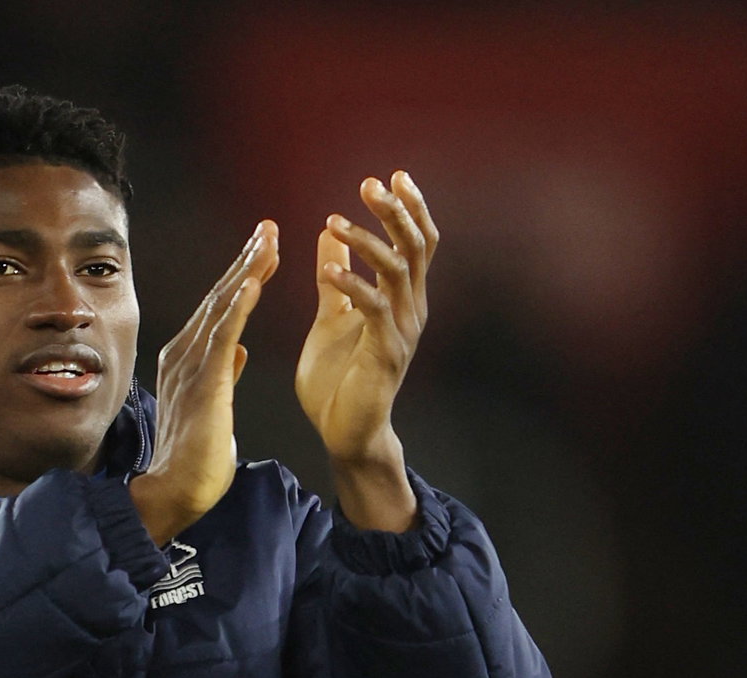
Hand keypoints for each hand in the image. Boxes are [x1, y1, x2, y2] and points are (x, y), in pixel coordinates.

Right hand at [130, 220, 278, 543]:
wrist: (175, 491)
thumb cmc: (195, 459)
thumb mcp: (215, 408)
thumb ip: (224, 375)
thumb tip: (240, 352)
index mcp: (188, 359)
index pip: (220, 308)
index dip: (242, 276)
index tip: (263, 250)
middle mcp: (184, 354)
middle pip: (220, 297)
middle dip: (246, 260)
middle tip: (269, 228)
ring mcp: (191, 365)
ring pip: (222, 307)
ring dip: (247, 271)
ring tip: (268, 241)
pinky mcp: (203, 381)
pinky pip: (224, 334)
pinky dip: (239, 305)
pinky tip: (255, 280)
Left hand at [295, 171, 436, 529]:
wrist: (344, 433)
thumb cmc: (339, 379)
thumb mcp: (332, 315)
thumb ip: (336, 274)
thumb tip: (329, 231)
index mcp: (402, 299)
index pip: (417, 244)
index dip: (410, 208)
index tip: (392, 175)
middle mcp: (411, 310)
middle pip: (414, 248)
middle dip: (395, 212)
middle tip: (370, 184)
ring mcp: (401, 332)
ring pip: (396, 272)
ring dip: (366, 243)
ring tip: (334, 222)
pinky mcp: (384, 354)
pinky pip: (374, 309)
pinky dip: (352, 285)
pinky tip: (328, 270)